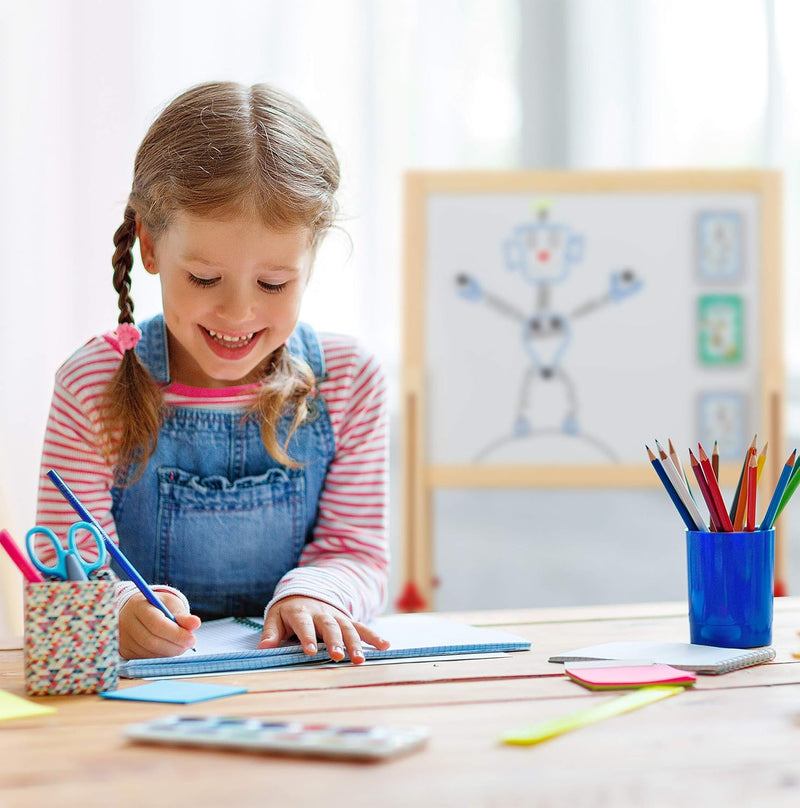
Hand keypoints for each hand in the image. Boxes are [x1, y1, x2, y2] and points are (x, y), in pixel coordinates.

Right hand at [119, 591, 200, 658]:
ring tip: (181, 645)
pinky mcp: (124, 650)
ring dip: (169, 652)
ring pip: (149, 652)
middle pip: (151, 641)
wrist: (138, 610)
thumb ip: (183, 615)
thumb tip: (196, 624)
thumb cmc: (158, 606)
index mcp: (138, 605)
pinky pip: (145, 658)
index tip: (192, 639)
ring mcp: (123, 638)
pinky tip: (169, 648)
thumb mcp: (171, 605)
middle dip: (174, 645)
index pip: (156, 624)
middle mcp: (126, 622)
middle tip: (190, 644)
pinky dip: (160, 656)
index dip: (175, 634)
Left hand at [258, 595, 389, 663]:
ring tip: (360, 659)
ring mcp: (337, 616)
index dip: (306, 637)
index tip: (308, 651)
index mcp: (301, 612)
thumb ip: (270, 633)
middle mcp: (321, 613)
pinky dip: (373, 636)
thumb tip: (263, 648)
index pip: (304, 625)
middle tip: (338, 656)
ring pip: (348, 628)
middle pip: (329, 626)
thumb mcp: (275, 617)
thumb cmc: (288, 611)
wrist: (305, 591)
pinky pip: (362, 627)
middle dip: (335, 641)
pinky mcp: (347, 620)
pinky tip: (385, 646)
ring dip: (355, 643)